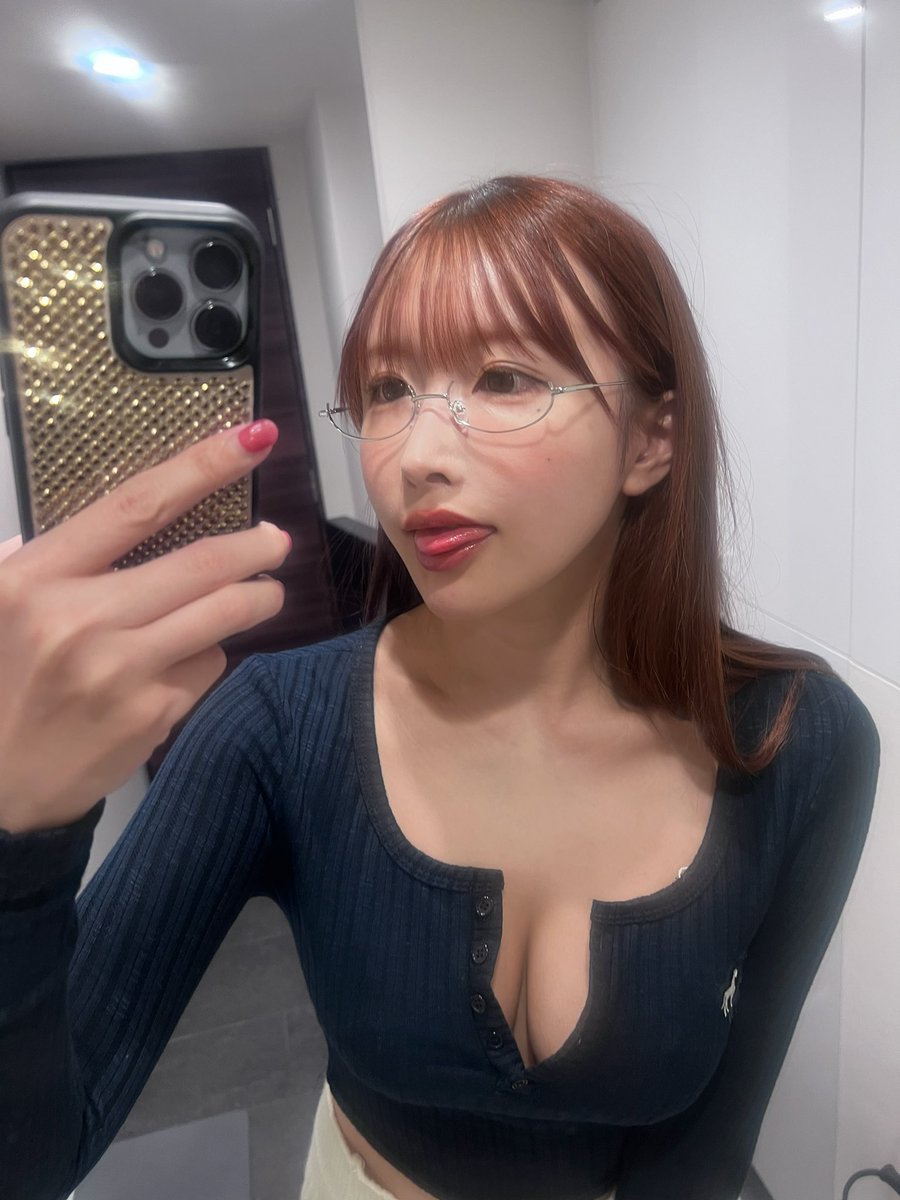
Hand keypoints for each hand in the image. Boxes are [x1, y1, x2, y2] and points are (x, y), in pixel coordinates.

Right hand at [0, 421, 289, 834]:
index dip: (203, 467)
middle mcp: (81, 620)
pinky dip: (208, 655)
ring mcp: (121, 672)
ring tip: (264, 593)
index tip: (253, 440)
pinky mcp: (151, 716)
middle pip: (202, 564)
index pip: (136, 506)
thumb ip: (35, 561)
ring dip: (257, 598)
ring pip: (222, 616)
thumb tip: (94, 528)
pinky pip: (207, 666)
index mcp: (35, 579)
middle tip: (276, 540)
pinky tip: (185, 662)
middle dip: (257, 547)